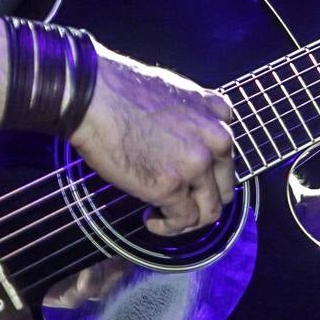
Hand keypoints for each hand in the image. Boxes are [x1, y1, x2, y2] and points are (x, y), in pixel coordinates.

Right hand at [70, 43, 235, 235]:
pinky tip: (151, 220)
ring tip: (163, 216)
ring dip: (187, 221)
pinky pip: (182, 221)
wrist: (93, 98)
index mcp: (218, 113)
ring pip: (209, 211)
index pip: (226, 156)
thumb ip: (192, 118)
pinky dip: (168, 227)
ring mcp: (196, 165)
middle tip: (177, 204)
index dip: (208, 173)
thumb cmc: (121, 91)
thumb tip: (185, 141)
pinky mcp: (172, 187)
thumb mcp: (175, 93)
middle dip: (202, 201)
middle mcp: (216, 139)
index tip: (188, 180)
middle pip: (224, 187)